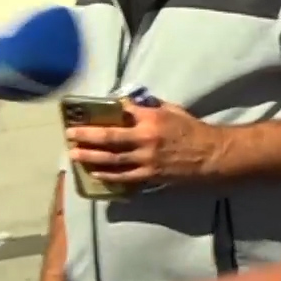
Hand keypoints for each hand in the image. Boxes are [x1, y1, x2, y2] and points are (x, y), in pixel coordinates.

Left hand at [66, 101, 224, 187]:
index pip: (122, 113)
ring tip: (74, 154)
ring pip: (111, 158)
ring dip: (90, 156)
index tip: (88, 113)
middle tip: (70, 135)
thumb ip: (152, 108)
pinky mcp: (149, 174)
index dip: (104, 112)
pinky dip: (107, 174)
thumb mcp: (175, 111)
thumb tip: (132, 105)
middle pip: (108, 137)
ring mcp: (145, 158)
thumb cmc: (193, 130)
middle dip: (86, 135)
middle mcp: (145, 138)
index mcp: (152, 118)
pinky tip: (94, 172)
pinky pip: (123, 175)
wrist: (211, 154)